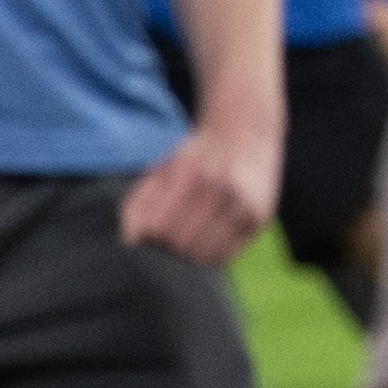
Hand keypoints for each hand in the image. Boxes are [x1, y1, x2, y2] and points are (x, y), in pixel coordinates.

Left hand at [121, 109, 279, 266]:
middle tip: (171, 232)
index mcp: (190, 174)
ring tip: (188, 236)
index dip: (148, 235)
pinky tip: (206, 241)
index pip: (156, 228)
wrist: (245, 130)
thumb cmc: (197, 154)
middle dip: (168, 243)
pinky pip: (224, 256)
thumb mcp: (164, 167)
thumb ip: (138, 201)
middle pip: (178, 244)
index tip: (151, 227)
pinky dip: (209, 256)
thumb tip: (129, 240)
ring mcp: (243, 204)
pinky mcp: (258, 218)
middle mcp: (219, 189)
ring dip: (188, 253)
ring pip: (201, 255)